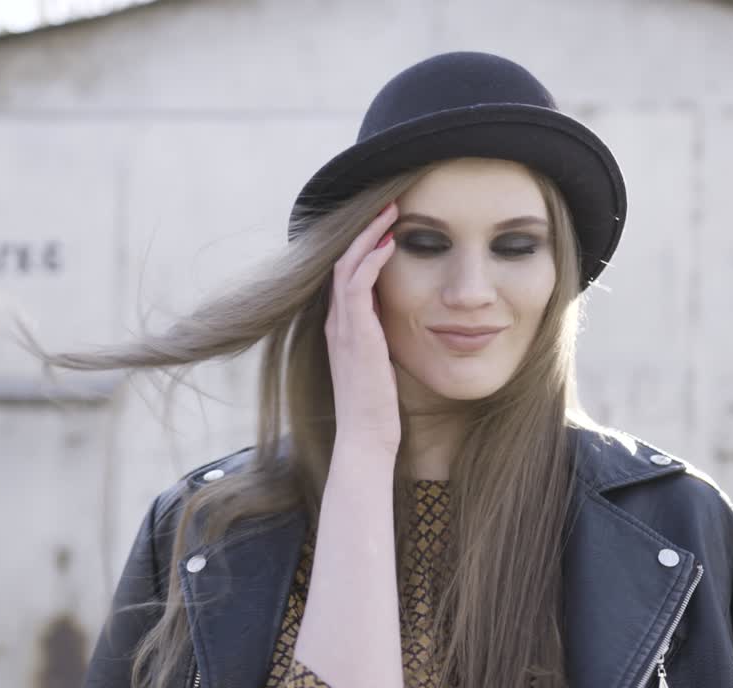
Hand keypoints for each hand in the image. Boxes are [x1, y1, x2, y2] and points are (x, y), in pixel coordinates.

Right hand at [325, 200, 400, 455]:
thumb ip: (380, 336)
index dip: (363, 246)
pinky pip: (357, 286)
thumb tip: (395, 317)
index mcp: (342, 327)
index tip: (386, 225)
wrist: (365, 436)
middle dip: (365, 231)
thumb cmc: (376, 406)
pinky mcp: (355, 334)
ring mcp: (342, 327)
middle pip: (342, 261)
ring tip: (389, 212)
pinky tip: (389, 244)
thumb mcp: (378, 362)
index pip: (346, 274)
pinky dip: (371, 261)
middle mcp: (336, 322)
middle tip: (387, 206)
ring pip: (347, 266)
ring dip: (368, 236)